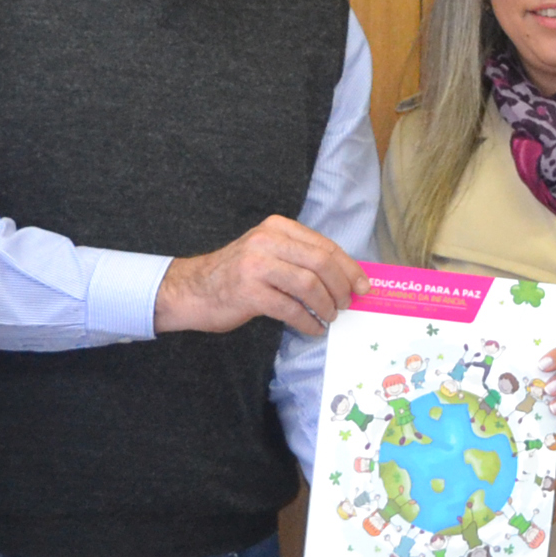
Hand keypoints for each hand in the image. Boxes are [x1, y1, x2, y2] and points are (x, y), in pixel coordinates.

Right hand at [156, 217, 364, 335]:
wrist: (192, 290)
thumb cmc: (237, 275)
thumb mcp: (267, 253)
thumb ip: (300, 257)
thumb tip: (345, 278)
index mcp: (277, 228)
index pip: (324, 245)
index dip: (349, 267)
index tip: (363, 286)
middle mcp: (267, 241)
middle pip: (322, 263)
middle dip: (342, 287)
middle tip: (346, 304)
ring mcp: (256, 265)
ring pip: (309, 285)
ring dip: (326, 305)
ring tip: (329, 316)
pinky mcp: (249, 292)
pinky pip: (291, 309)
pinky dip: (308, 321)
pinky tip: (313, 328)